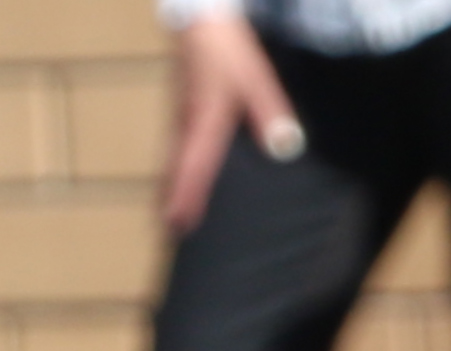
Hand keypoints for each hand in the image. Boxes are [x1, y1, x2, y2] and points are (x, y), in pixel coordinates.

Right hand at [161, 11, 300, 232]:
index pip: (194, 168)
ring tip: (165, 212)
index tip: (180, 224)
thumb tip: (284, 146)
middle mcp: (186, 123)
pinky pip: (174, 145)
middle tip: (167, 231)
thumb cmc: (229, 49)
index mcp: (205, 121)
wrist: (203, 18)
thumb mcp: (257, 79)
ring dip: (168, 184)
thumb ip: (271, 112)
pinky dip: (172, 165)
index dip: (187, 197)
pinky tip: (176, 174)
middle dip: (170, 198)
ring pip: (170, 157)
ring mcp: (179, 115)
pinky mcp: (180, 107)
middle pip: (174, 169)